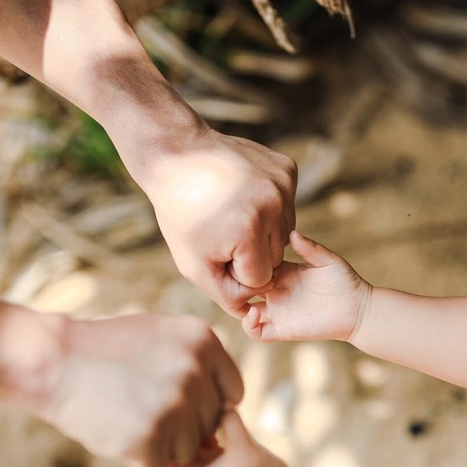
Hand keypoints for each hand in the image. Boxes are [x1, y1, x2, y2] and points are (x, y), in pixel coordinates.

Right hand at [31, 313, 241, 466]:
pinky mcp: (148, 435)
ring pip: (190, 448)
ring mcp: (173, 403)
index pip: (233, 393)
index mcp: (204, 341)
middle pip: (211, 424)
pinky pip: (161, 465)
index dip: (208, 407)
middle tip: (144, 413)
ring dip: (164, 446)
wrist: (53, 360)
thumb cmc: (107, 350)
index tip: (181, 407)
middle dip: (184, 428)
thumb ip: (200, 361)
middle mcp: (194, 369)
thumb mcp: (162, 335)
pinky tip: (120, 434)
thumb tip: (231, 400)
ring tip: (131, 421)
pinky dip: (142, 460)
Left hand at [132, 411, 294, 466]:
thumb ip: (230, 423)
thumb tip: (216, 398)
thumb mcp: (245, 450)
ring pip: (183, 446)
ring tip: (192, 411)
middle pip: (163, 458)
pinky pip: (203, 441)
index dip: (143, 465)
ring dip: (185, 430)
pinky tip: (215, 417)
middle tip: (163, 413)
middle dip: (161, 438)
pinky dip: (205, 429)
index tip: (147, 439)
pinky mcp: (221, 459)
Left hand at [135, 129, 297, 317]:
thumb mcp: (193, 264)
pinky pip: (288, 205)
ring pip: (285, 232)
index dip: (235, 270)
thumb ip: (225, 295)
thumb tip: (250, 313)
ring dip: (262, 231)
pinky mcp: (288, 168)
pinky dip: (270, 207)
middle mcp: (274, 204)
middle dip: (250, 252)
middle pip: (276, 256)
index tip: (214, 250)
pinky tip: (244, 195)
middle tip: (222, 230)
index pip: (261, 278)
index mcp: (249, 230)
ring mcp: (284, 183)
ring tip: (233, 213)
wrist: (178, 152)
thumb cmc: (182, 213)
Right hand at [242, 231, 370, 341]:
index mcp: (283, 272)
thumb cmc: (345, 282)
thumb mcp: (327, 259)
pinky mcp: (283, 330)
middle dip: (235, 283)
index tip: (243, 258)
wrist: (358, 309)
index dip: (245, 262)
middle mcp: (276, 292)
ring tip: (242, 295)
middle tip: (236, 278)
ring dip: (236, 305)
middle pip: (243, 287)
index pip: (253, 266)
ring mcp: (278, 311)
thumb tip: (291, 232)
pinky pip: (257, 332)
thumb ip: (310, 247)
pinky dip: (248, 325)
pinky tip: (253, 312)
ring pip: (244, 310)